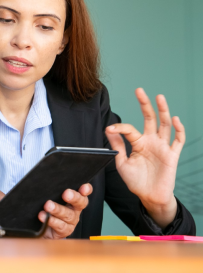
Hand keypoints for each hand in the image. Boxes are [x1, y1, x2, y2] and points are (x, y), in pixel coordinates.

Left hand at [38, 184, 91, 238]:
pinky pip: (60, 226)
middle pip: (80, 203)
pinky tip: (43, 216)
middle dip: (74, 197)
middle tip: (66, 194)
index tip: (83, 187)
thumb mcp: (51, 197)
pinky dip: (51, 220)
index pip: (83, 193)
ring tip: (48, 205)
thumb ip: (52, 190)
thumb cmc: (47, 208)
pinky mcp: (64, 231)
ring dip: (58, 209)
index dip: (86, 189)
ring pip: (68, 215)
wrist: (42, 228)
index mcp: (74, 199)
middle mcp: (75, 210)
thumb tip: (43, 177)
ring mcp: (71, 221)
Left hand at [105, 88, 183, 227]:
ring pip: (165, 125)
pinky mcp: (172, 156)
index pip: (130, 129)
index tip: (109, 128)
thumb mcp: (122, 163)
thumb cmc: (136, 181)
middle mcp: (151, 142)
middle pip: (150, 119)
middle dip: (145, 104)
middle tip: (139, 90)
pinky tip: (175, 120)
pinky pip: (178, 141)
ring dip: (163, 111)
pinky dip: (178, 130)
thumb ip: (117, 146)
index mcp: (138, 143)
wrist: (149, 197)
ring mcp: (163, 147)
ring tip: (159, 97)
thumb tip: (108, 129)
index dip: (119, 128)